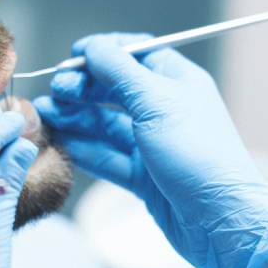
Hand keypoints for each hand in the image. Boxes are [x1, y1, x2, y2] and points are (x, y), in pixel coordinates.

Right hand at [35, 34, 267, 267]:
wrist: (221, 220)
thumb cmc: (200, 155)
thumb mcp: (155, 102)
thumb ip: (119, 72)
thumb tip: (93, 47)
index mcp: (177, 82)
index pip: (135, 55)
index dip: (103, 53)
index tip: (74, 56)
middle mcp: (165, 110)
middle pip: (114, 90)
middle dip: (82, 88)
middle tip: (56, 91)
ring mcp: (153, 145)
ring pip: (105, 125)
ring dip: (75, 118)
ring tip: (45, 115)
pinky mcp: (143, 177)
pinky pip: (106, 157)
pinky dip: (82, 149)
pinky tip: (60, 143)